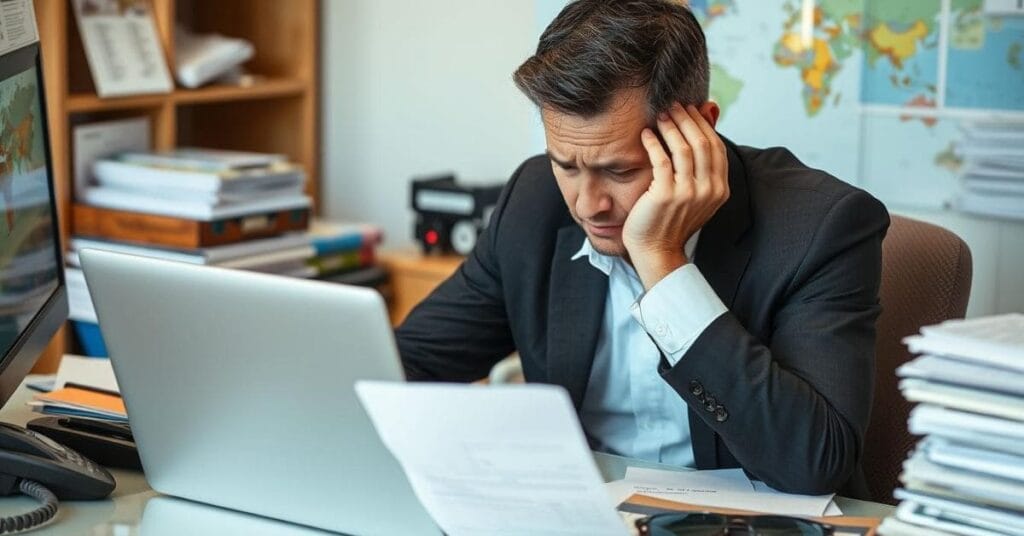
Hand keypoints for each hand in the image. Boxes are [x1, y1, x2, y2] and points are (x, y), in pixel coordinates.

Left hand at [623, 103, 729, 289]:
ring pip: (684, 148)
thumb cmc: (671, 219)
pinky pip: (661, 160)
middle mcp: (708, 190)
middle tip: (672, 106)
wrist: (656, 250)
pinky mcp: (665, 195)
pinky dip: (653, 143)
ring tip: (659, 116)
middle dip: (687, 119)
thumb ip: (700, 164)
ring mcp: (688, 193)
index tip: (689, 109)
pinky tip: (645, 135)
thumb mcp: (694, 192)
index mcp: (719, 189)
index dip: (702, 124)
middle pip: (702, 142)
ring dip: (671, 127)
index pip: (716, 146)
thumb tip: (708, 121)